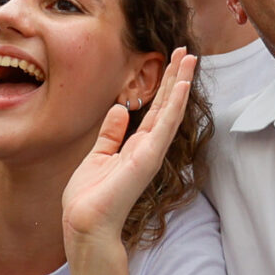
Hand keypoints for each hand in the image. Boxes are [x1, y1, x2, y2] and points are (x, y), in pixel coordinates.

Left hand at [62, 52, 194, 253]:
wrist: (85, 224)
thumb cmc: (89, 198)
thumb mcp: (98, 156)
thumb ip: (111, 133)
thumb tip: (119, 108)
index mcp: (137, 147)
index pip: (156, 110)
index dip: (165, 85)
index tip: (172, 61)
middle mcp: (149, 147)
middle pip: (167, 105)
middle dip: (177, 77)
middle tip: (187, 50)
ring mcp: (151, 152)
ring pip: (171, 110)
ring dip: (181, 82)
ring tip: (190, 58)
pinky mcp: (148, 157)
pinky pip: (164, 125)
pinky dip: (174, 104)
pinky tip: (182, 84)